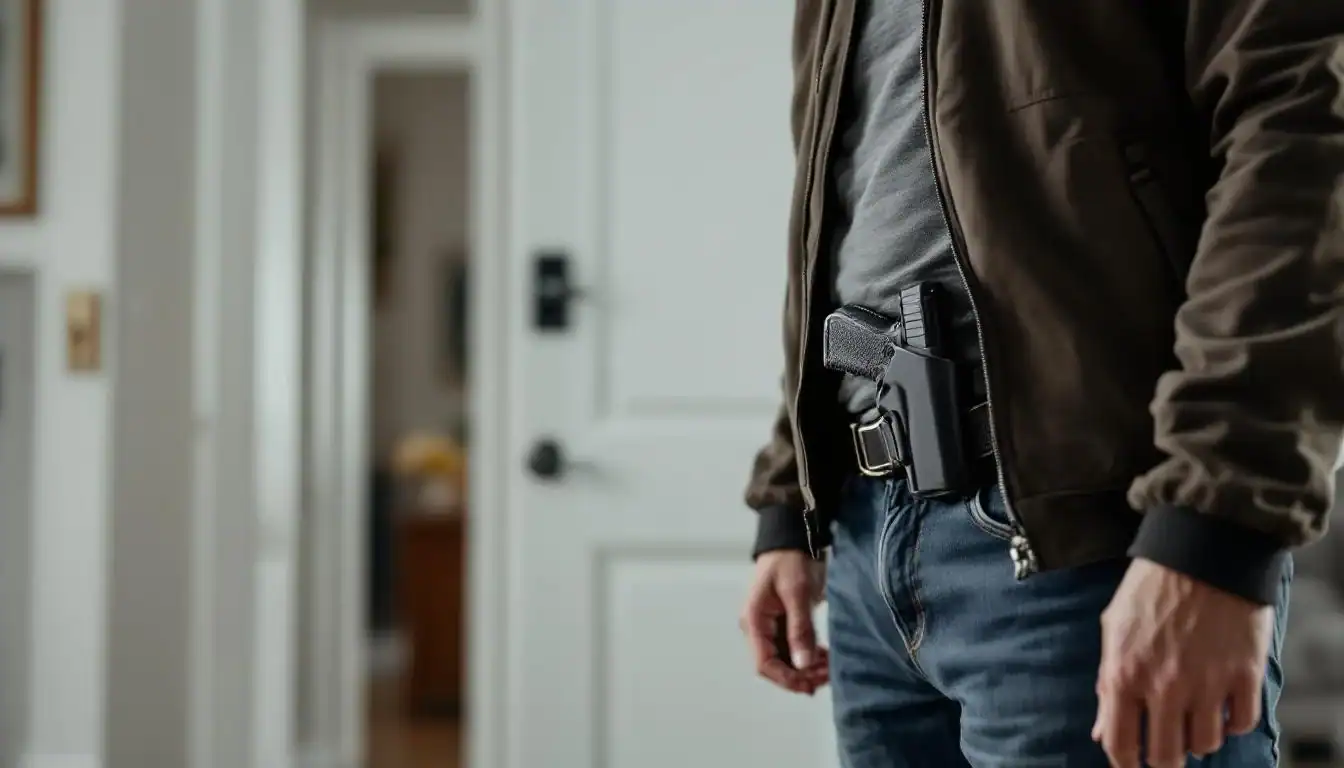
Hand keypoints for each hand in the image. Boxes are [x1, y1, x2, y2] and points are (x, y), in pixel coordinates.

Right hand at [740, 549, 828, 693]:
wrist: (794, 537)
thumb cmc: (791, 560)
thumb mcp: (797, 593)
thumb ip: (800, 629)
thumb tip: (802, 665)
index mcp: (755, 620)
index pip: (764, 662)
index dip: (786, 678)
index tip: (811, 684)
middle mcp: (758, 628)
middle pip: (775, 665)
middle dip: (800, 675)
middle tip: (828, 675)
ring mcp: (770, 626)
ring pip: (786, 659)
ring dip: (806, 668)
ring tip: (830, 667)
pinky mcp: (784, 622)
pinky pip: (793, 648)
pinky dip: (808, 656)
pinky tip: (825, 657)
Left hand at [1093, 558, 1273, 766]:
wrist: (1203, 552)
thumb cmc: (1151, 586)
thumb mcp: (1113, 627)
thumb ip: (1107, 683)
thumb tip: (1102, 731)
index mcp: (1124, 674)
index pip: (1120, 744)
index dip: (1125, 762)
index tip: (1132, 763)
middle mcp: (1164, 686)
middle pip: (1166, 756)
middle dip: (1164, 758)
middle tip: (1167, 748)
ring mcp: (1207, 683)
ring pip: (1205, 745)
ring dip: (1199, 738)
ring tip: (1194, 718)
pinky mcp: (1244, 676)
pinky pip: (1241, 724)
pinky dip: (1232, 723)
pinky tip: (1223, 707)